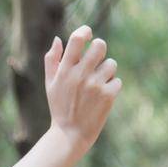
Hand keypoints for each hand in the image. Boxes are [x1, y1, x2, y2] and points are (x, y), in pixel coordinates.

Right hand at [44, 25, 121, 151]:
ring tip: (98, 83)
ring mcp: (95, 85)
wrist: (70, 135)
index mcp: (64, 70)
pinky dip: (112, 87)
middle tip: (97, 59)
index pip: (77, 39)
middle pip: (100, 45)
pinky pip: (117, 81)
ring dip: (107, 71)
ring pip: (111, 64)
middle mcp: (79, 75)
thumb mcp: (50, 84)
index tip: (88, 34)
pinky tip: (102, 97)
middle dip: (100, 49)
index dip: (85, 31)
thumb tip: (59, 39)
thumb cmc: (59, 107)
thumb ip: (52, 60)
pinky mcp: (108, 96)